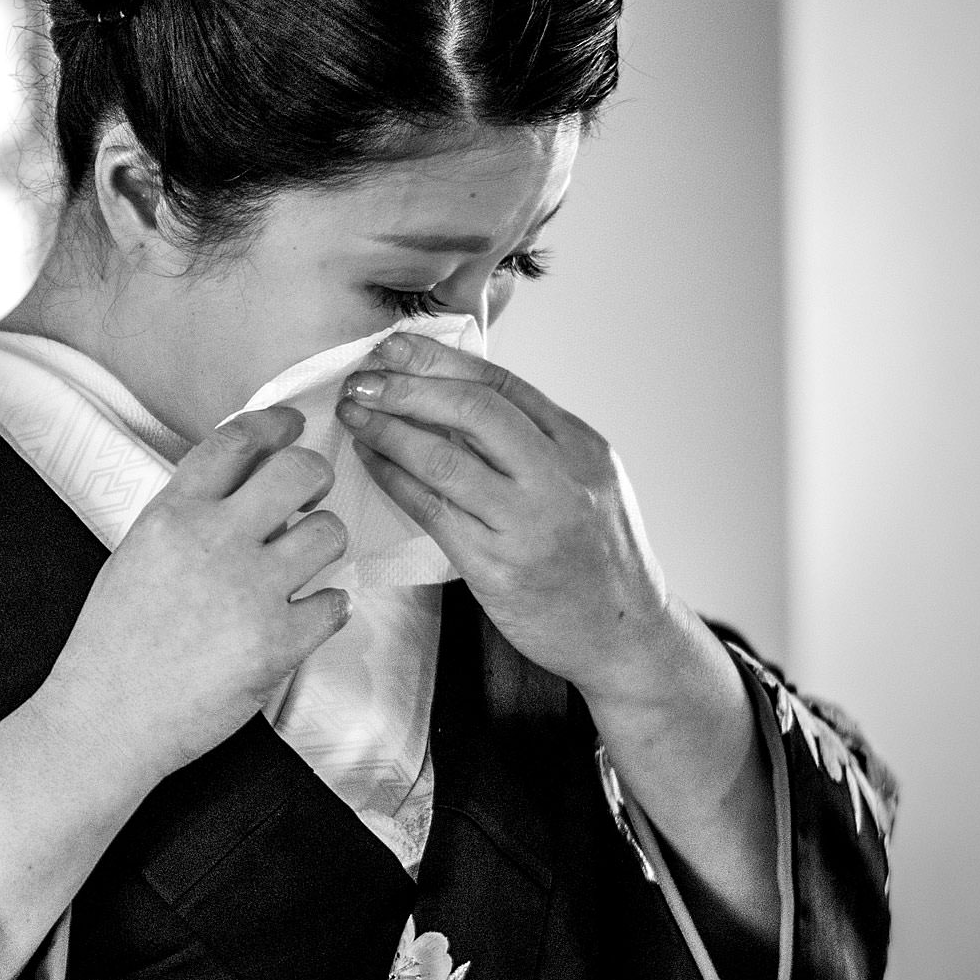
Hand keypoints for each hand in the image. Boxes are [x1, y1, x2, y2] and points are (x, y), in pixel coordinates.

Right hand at [33, 404, 353, 786]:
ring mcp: (251, 591)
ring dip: (324, 543)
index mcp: (173, 516)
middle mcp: (214, 542)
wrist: (106, 718)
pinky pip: (335, 603)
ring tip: (304, 564)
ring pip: (329, 533)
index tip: (292, 425)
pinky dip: (326, 608)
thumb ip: (185, 518)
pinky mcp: (279, 641)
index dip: (274, 424)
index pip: (236, 442)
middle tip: (311, 494)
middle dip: (315, 475)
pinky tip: (305, 616)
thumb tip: (241, 492)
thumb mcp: (135, 556)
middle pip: (299, 471)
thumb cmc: (112, 644)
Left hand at [334, 331, 693, 709]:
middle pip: (474, 410)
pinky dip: (394, 479)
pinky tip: (371, 462)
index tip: (394, 346)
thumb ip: (533, 439)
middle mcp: (559, 478)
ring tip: (355, 415)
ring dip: (389, 430)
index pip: (503, 383)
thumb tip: (451, 393)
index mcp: (581, 446)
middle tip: (362, 380)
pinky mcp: (498, 567)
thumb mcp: (585, 480)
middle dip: (408, 387)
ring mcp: (529, 524)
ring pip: (445, 459)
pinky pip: (433, 511)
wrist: (624, 634)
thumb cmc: (596, 556)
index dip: (440, 360)